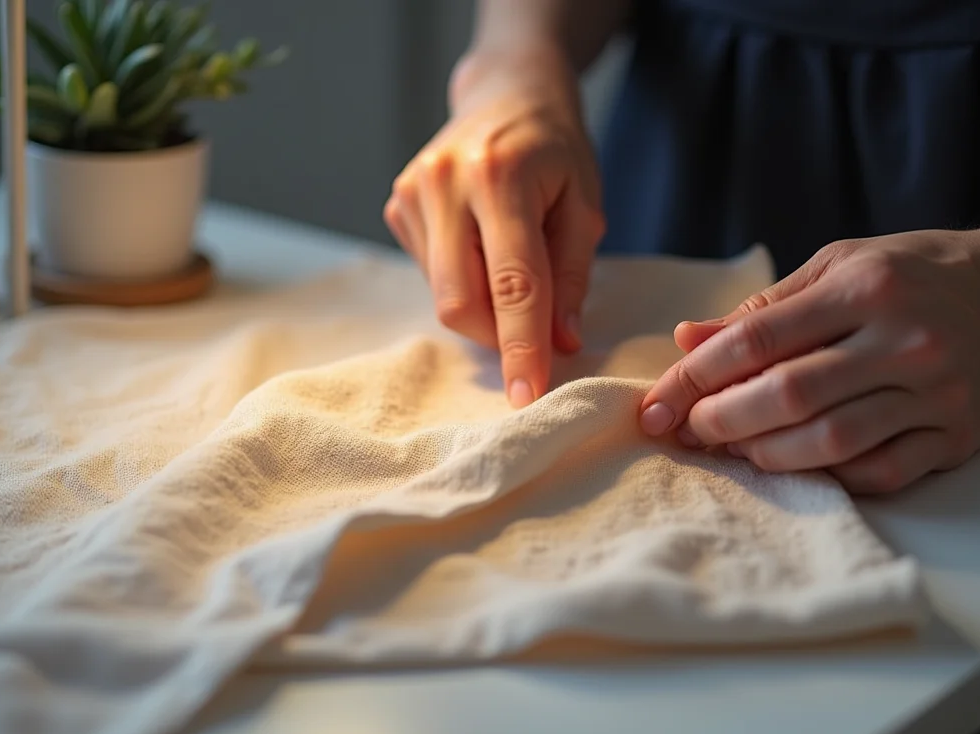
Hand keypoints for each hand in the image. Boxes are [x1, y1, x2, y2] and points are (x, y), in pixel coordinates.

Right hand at [383, 44, 604, 407]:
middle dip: (497, 335)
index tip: (530, 396)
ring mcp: (412, 192)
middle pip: (460, 301)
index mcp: (501, 176)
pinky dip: (462, 282)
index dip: (522, 346)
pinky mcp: (396, 204)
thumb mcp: (583, 204)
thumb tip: (560, 342)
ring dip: (481, 306)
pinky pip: (429, 275)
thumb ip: (573, 277)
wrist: (505, 91)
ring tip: (507, 263)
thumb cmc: (554, 148)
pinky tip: (479, 245)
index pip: (513, 284)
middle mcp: (445, 182)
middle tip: (530, 335)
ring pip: (442, 295)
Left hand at [638, 230, 979, 493]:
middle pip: (788, 395)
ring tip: (732, 450)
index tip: (656, 404)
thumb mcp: (837, 266)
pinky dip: (826, 477)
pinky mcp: (956, 435)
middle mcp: (904, 340)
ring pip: (831, 442)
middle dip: (720, 421)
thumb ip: (763, 308)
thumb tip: (687, 339)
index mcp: (864, 288)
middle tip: (687, 432)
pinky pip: (880, 473)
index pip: (758, 338)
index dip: (695, 376)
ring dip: (765, 455)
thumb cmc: (908, 273)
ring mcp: (936, 393)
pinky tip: (794, 466)